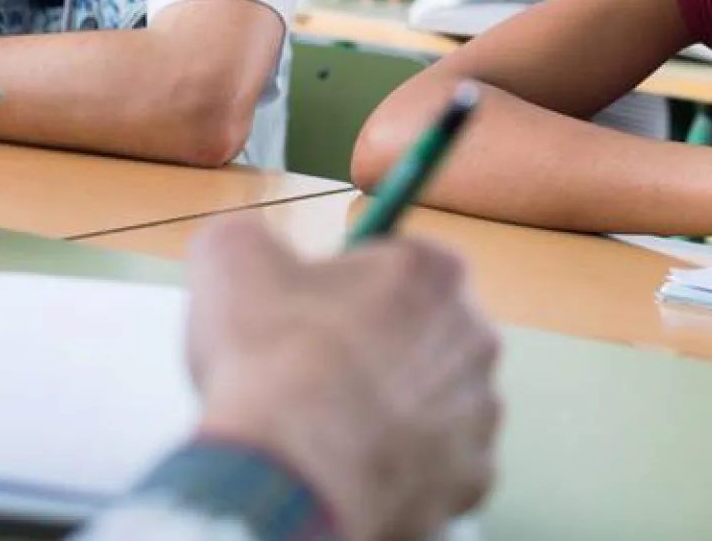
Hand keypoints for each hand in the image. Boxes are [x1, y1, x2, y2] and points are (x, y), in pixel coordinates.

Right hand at [184, 217, 500, 540]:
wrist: (293, 471)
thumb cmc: (273, 359)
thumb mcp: (232, 256)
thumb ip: (253, 234)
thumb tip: (247, 242)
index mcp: (435, 270)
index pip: (399, 261)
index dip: (349, 286)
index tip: (313, 310)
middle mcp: (474, 334)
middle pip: (422, 330)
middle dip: (379, 346)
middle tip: (318, 371)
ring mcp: (479, 410)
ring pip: (434, 399)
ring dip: (394, 407)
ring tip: (334, 423)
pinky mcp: (471, 476)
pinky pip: (438, 463)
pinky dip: (403, 464)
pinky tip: (357, 463)